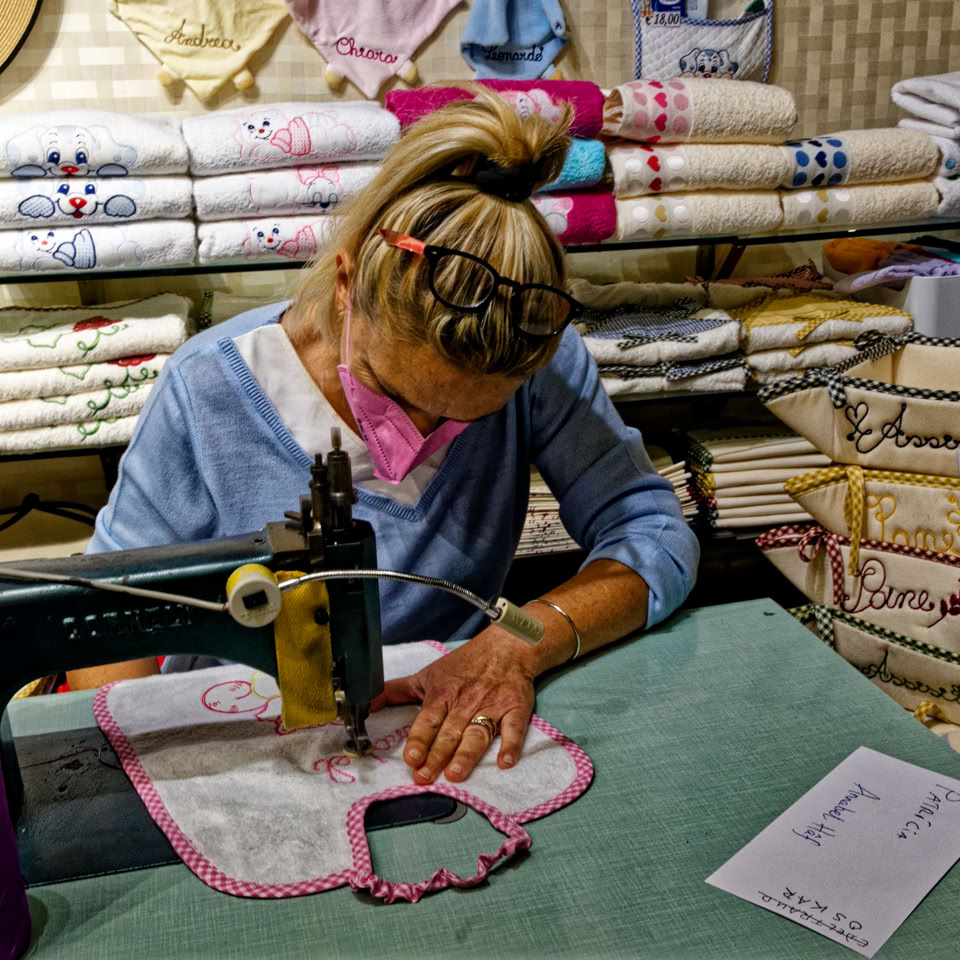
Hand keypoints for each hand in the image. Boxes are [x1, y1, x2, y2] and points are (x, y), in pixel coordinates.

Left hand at [374, 628, 538, 783]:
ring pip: (477, 733)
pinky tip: (505, 763)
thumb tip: (363, 705)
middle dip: (436, 755)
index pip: (428, 720)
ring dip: (467, 754)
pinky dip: (511, 745)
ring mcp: (492, 706)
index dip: (419, 739)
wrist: (507, 646)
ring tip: (455, 774)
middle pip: (450, 732)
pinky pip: (514, 728)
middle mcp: (465, 702)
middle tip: (424, 777)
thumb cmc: (463, 665)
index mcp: (443, 694)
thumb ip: (394, 692)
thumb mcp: (426, 675)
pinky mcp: (515, 708)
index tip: (411, 758)